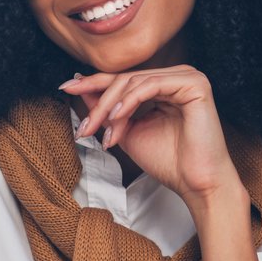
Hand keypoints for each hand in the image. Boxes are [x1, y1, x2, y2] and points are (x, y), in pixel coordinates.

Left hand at [62, 67, 240, 207]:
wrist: (196, 184)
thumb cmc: (168, 162)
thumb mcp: (126, 132)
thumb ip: (107, 110)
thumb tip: (80, 87)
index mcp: (165, 85)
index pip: (124, 79)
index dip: (93, 83)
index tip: (65, 88)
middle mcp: (177, 76)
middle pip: (126, 78)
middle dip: (99, 102)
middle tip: (84, 128)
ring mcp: (188, 77)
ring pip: (135, 81)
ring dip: (112, 107)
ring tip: (102, 132)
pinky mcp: (195, 84)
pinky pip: (151, 84)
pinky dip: (130, 101)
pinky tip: (117, 118)